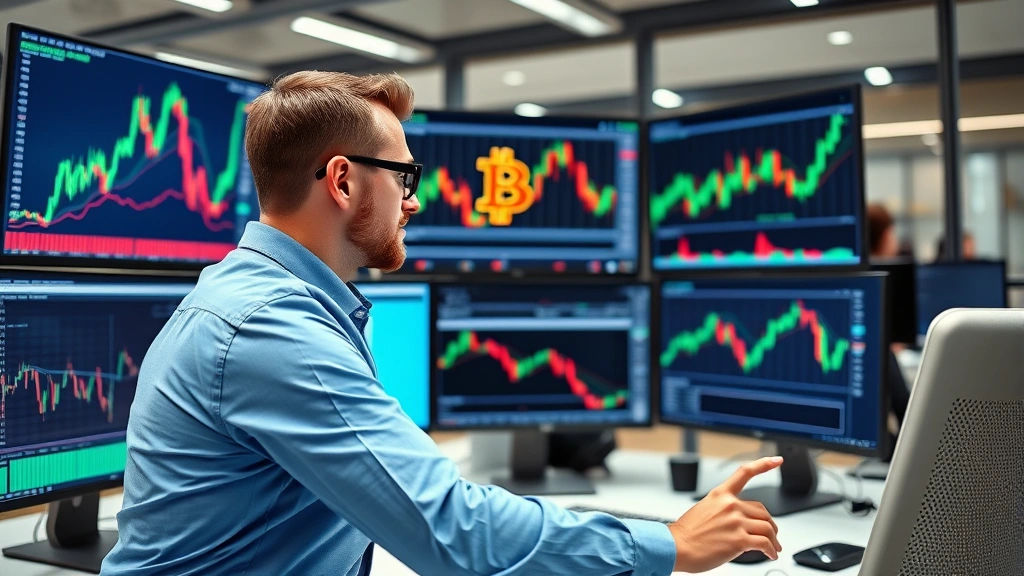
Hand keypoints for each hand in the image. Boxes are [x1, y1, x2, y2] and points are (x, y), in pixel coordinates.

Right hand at [668, 457, 783, 572]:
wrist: (676, 547)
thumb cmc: (686, 533)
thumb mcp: (703, 510)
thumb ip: (722, 510)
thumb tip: (737, 521)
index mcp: (720, 494)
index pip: (745, 473)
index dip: (763, 464)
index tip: (776, 460)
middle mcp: (730, 505)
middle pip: (763, 511)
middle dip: (770, 525)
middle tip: (772, 535)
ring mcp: (736, 522)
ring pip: (767, 527)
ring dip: (774, 540)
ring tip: (774, 547)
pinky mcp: (739, 540)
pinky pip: (765, 543)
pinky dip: (771, 550)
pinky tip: (770, 554)